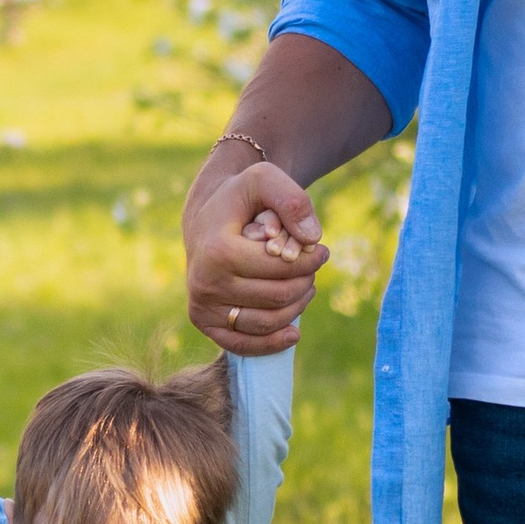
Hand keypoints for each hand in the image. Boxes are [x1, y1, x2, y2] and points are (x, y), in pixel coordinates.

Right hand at [185, 159, 326, 353]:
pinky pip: (243, 344)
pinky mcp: (203, 322)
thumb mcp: (265, 180)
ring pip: (267, 322)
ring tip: (305, 288)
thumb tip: (312, 238)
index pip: (281, 269)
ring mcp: (202, 306)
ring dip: (296, 307)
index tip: (322, 250)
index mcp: (218, 251)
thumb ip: (292, 200)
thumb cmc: (240, 197)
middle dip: (305, 282)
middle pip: (277, 297)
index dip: (310, 261)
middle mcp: (205, 283)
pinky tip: (294, 333)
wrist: (206, 217)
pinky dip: (272, 343)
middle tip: (312, 268)